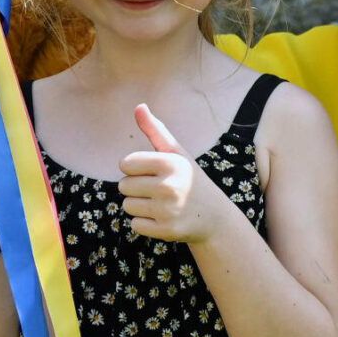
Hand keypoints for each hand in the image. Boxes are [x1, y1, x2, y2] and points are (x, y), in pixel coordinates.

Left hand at [118, 105, 225, 243]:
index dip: (135, 169)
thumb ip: (155, 130)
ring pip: (127, 206)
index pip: (125, 164)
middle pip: (123, 186)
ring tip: (161, 205)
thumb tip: (138, 106)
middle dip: (136, 189)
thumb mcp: (176, 153)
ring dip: (139, 206)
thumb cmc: (189, 179)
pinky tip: (163, 218)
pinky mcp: (167, 230)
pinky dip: (145, 223)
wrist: (214, 216)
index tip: (153, 173)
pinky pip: (135, 225)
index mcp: (170, 163)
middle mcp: (170, 186)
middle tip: (159, 191)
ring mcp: (168, 210)